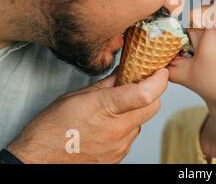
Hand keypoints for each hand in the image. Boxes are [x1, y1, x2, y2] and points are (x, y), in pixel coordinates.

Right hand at [7, 68, 168, 162]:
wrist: (38, 160)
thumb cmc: (52, 128)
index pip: (146, 94)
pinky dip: (126, 126)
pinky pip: (131, 135)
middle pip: (153, 106)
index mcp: (106, 108)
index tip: (160, 71)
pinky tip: (108, 124)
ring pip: (142, 121)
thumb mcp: (77, 96)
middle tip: (139, 85)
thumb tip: (124, 73)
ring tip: (114, 108)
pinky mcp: (118, 157)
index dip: (159, 81)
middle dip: (151, 93)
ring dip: (136, 111)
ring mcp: (119, 146)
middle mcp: (118, 130)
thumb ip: (106, 84)